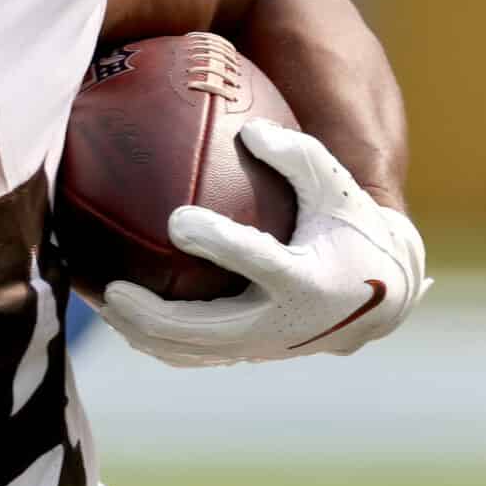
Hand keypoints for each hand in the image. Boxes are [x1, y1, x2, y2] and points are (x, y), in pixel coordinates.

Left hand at [100, 121, 429, 366]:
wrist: (381, 300)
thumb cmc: (352, 229)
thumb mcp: (337, 187)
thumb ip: (298, 155)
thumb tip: (248, 128)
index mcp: (309, 279)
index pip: (258, 261)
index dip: (219, 242)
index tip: (176, 218)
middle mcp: (284, 323)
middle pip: (208, 330)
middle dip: (156, 316)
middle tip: (112, 289)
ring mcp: (264, 347)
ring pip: (193, 352)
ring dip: (144, 334)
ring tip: (103, 305)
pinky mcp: (250, 354)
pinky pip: (195, 356)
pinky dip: (155, 343)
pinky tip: (121, 319)